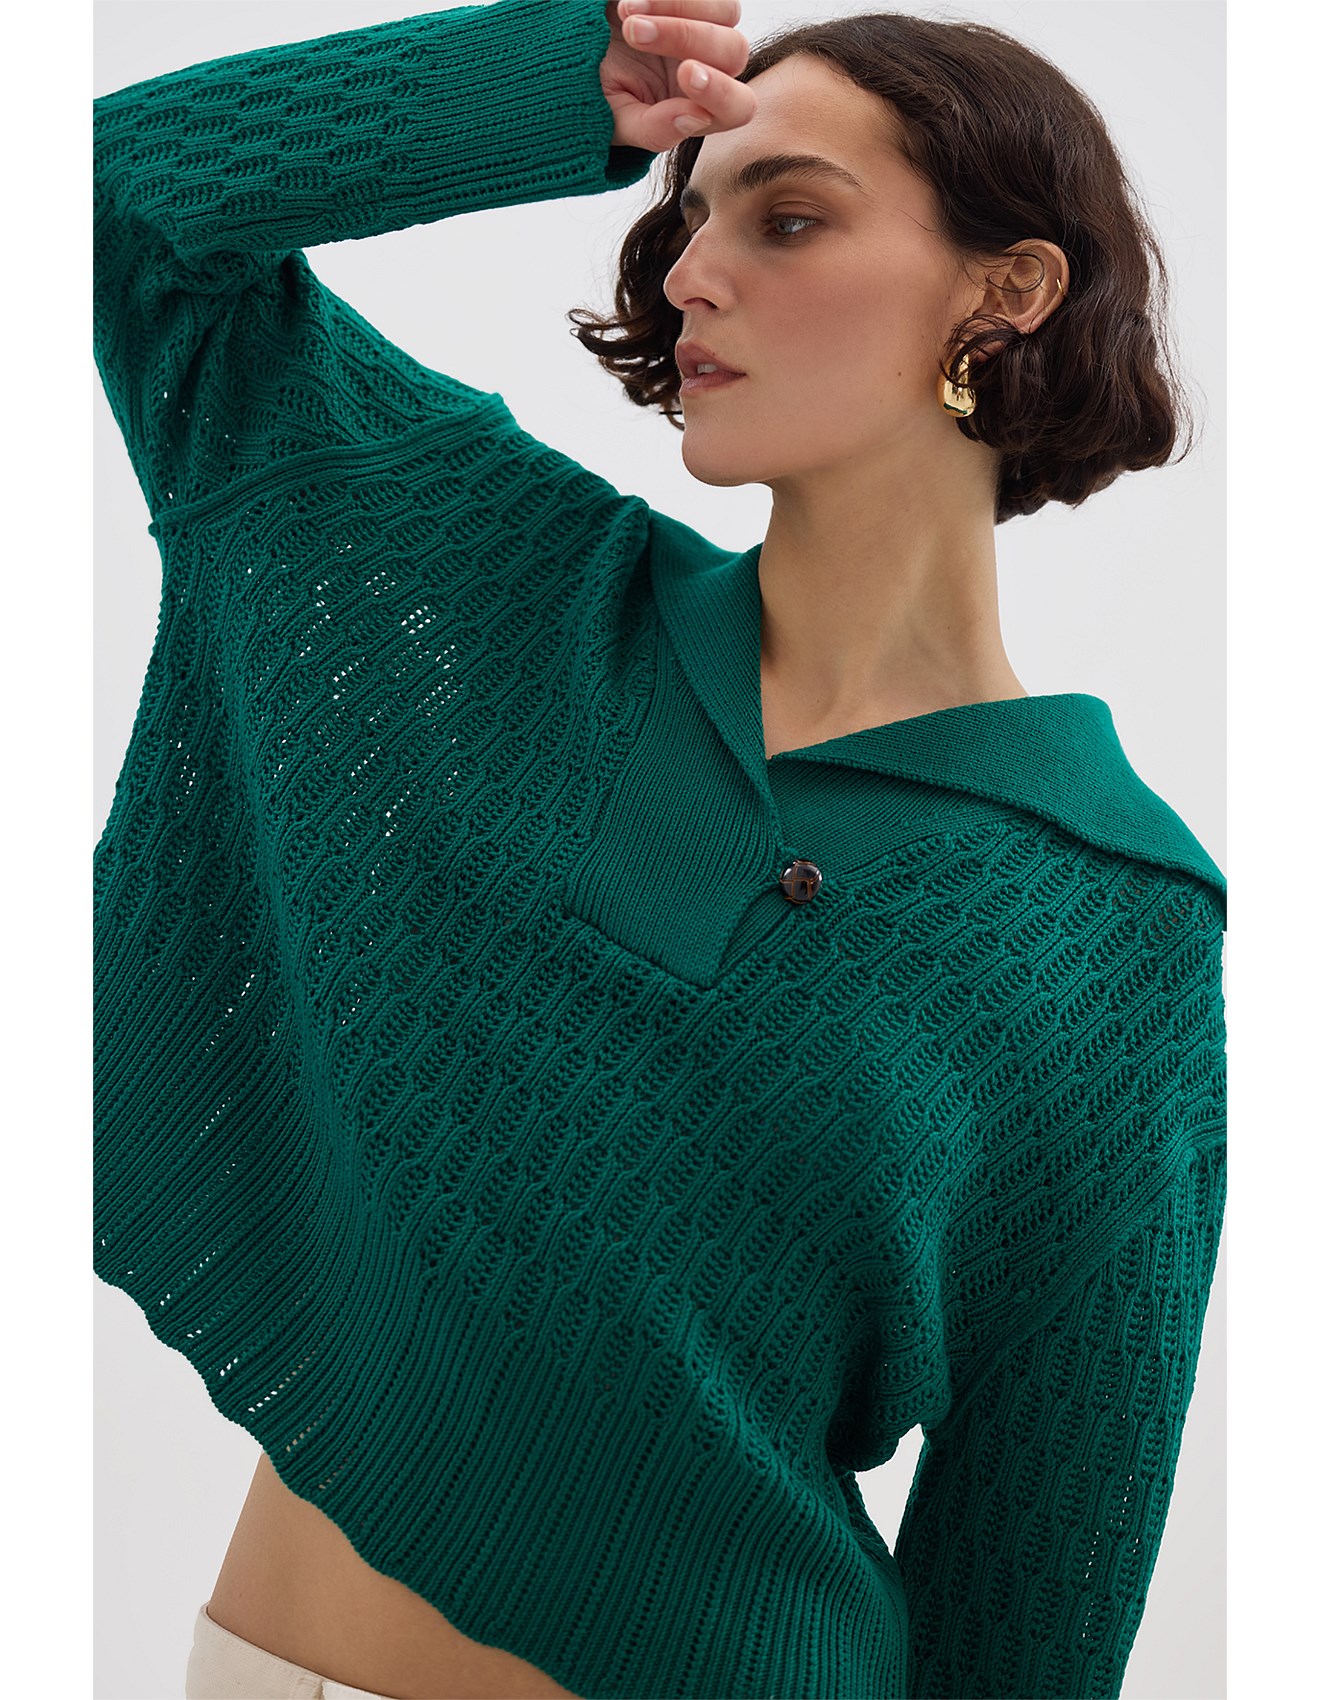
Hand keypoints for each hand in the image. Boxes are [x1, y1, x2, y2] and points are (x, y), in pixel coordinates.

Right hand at [602, 0, 755, 152]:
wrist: (568, 50)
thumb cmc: (592, 89)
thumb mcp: (613, 119)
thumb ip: (653, 130)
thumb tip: (696, 118)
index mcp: (698, 107)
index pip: (738, 108)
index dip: (722, 92)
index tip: (685, 73)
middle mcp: (710, 66)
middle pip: (734, 52)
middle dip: (686, 38)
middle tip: (634, 33)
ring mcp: (705, 25)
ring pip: (726, 12)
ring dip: (678, 10)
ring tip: (625, 14)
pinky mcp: (689, 1)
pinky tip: (627, 2)